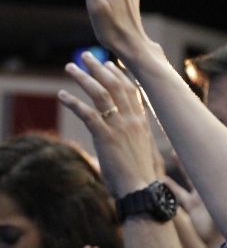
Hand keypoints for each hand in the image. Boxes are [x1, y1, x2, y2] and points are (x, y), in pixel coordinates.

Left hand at [58, 52, 156, 196]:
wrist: (141, 191)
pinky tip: (62, 95)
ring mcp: (120, 127)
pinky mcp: (106, 137)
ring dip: (83, 78)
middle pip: (115, 85)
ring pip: (100, 94)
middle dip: (99, 68)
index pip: (131, 89)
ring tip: (70, 68)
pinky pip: (87, 113)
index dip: (118, 74)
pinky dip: (73, 102)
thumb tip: (130, 135)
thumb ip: (136, 137)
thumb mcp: (143, 151)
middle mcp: (132, 119)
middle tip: (86, 57)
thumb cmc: (141, 176)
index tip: (108, 64)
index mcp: (142, 122)